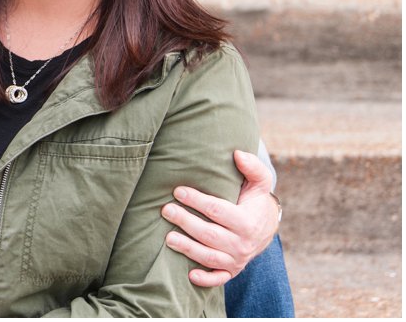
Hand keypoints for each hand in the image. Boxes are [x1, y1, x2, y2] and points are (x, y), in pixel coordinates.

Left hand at [162, 149, 279, 286]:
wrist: (267, 226)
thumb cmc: (255, 199)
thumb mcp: (259, 182)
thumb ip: (252, 167)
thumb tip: (237, 154)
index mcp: (247, 221)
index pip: (218, 211)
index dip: (197, 200)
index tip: (178, 190)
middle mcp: (242, 243)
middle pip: (210, 234)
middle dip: (186, 222)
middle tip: (166, 210)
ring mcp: (237, 259)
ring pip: (209, 257)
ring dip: (188, 249)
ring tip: (168, 238)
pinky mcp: (231, 270)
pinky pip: (218, 279)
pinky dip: (205, 279)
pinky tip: (189, 274)